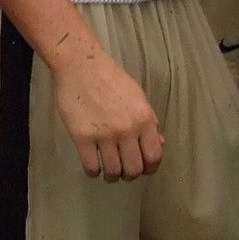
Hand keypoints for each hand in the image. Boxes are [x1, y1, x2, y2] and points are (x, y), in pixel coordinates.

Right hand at [52, 47, 163, 181]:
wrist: (79, 64)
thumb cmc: (109, 77)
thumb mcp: (137, 96)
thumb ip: (149, 121)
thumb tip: (159, 144)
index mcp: (144, 119)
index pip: (154, 157)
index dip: (150, 168)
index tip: (143, 168)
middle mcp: (127, 130)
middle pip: (134, 169)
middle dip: (130, 174)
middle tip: (123, 169)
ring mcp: (104, 134)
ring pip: (113, 171)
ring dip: (112, 175)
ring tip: (108, 171)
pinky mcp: (82, 136)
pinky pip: (91, 166)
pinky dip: (93, 171)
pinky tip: (92, 166)